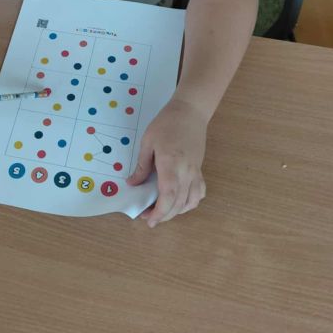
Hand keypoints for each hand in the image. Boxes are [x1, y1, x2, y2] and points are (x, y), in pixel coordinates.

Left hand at [127, 98, 207, 225]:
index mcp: (171, 165)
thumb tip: (133, 184)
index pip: (168, 196)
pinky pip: (199, 193)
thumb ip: (142, 166)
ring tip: (161, 211)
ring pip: (191, 201)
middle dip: (164, 215)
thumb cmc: (166, 124)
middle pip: (179, 204)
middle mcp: (187, 172)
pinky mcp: (200, 170)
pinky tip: (179, 202)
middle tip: (147, 217)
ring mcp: (196, 172)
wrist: (190, 112)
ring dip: (176, 212)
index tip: (148, 220)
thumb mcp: (148, 142)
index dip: (159, 212)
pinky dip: (190, 202)